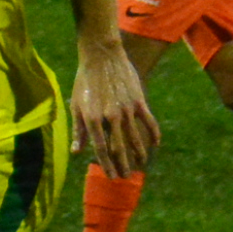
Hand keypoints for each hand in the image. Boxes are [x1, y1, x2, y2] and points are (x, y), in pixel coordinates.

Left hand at [69, 40, 158, 177]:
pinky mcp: (138, 100)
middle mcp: (110, 117)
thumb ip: (79, 130)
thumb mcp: (77, 105)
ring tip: (140, 165)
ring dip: (138, 154)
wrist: (101, 55)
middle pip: (118, 148)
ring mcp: (126, 109)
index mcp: (92, 119)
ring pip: (135, 138)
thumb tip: (77, 152)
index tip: (112, 177)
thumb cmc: (85, 80)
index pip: (101, 149)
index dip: (106, 165)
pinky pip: (149, 121)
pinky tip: (155, 144)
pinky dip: (153, 134)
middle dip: (122, 165)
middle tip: (126, 177)